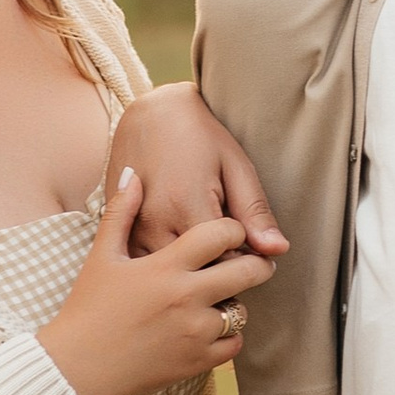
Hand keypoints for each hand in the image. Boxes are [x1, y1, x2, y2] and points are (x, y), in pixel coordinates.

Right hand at [37, 173, 268, 394]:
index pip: (222, 234)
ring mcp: (193, 332)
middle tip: (254, 260)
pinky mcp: (195, 363)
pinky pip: (233, 345)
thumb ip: (122, 212)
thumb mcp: (100, 256)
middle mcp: (186, 297)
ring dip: (235, 302)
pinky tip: (211, 326)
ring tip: (223, 296)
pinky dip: (228, 336)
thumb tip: (132, 173)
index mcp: (165, 265)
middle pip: (247, 271)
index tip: (230, 233)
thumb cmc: (86, 308)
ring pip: (241, 310)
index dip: (233, 230)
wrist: (75, 370)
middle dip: (257, 263)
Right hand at [106, 84, 289, 265]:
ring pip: (169, 280)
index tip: (252, 250)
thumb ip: (254, 211)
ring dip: (190, 275)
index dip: (245, 261)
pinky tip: (178, 254)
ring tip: (204, 251)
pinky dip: (165, 270)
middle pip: (196, 276)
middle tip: (230, 252)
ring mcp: (131, 232)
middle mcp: (154, 224)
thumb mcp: (234, 165)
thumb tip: (277, 250)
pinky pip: (147, 271)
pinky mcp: (116, 237)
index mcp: (186, 206)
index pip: (227, 263)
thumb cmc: (199, 136)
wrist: (149, 115)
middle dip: (219, 273)